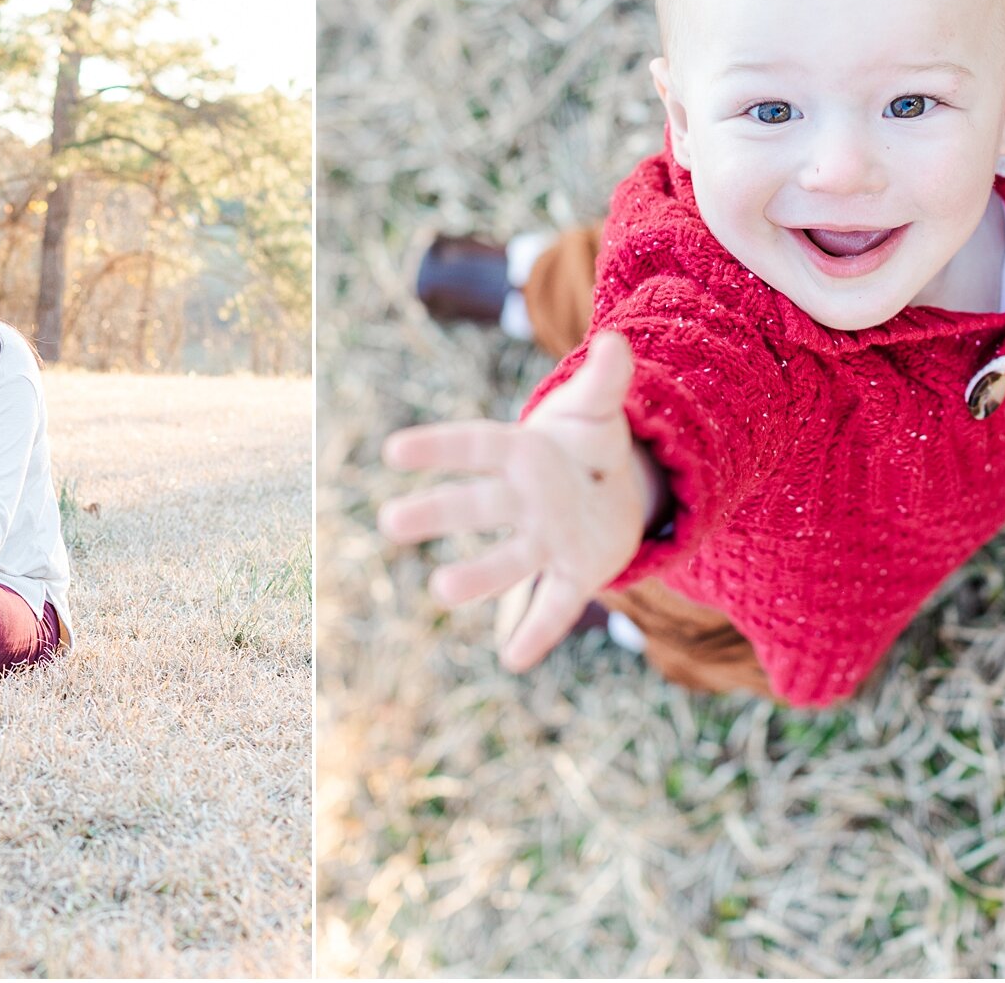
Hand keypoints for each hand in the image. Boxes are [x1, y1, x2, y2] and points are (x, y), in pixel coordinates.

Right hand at [378, 333, 659, 671]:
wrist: (615, 488)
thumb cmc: (589, 443)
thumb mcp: (598, 409)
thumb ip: (605, 380)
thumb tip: (616, 342)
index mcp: (523, 453)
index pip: (477, 446)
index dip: (439, 448)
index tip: (393, 450)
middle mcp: (524, 501)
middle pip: (479, 506)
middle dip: (438, 513)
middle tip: (388, 522)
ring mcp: (546, 540)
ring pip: (510, 560)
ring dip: (478, 576)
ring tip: (440, 590)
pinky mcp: (574, 573)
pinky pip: (554, 604)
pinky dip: (537, 631)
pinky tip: (513, 660)